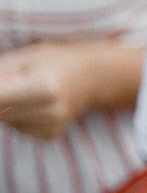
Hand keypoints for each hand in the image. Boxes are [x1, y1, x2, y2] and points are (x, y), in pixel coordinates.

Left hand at [0, 41, 121, 139]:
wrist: (91, 77)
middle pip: (0, 112)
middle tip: (13, 86)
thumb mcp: (24, 57)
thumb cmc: (54, 60)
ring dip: (5, 107)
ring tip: (22, 91)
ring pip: (5, 120)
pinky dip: (16, 115)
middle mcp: (50, 112)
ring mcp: (51, 126)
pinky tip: (32, 104)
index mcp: (44, 88)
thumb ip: (0, 73)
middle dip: (0, 99)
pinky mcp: (49, 135)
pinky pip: (17, 127)